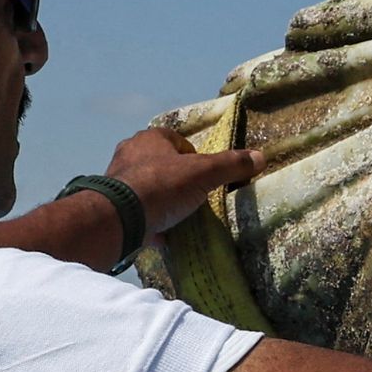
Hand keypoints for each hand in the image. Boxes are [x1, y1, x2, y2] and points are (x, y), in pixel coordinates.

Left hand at [104, 127, 262, 239]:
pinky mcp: (112, 203)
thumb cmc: (163, 186)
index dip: (195, 158)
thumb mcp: (203, 173)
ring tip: (178, 216)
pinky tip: (161, 233)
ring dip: (162, 199)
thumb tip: (260, 157)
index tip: (205, 177)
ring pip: (148, 186)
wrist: (120, 217)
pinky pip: (136, 208)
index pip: (179, 141)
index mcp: (151, 138)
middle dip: (178, 179)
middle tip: (194, 196)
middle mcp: (130, 152)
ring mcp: (117, 177)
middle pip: (163, 163)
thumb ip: (231, 165)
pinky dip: (149, 218)